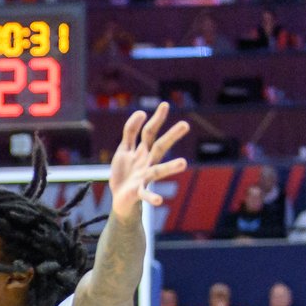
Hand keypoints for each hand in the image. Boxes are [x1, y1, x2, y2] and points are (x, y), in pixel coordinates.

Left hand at [110, 102, 188, 220]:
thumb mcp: (124, 149)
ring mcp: (144, 177)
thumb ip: (130, 131)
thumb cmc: (124, 173)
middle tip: (185, 125)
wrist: (120, 199)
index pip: (149, 132)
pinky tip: (160, 201)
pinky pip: (146, 194)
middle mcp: (147, 163)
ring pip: (158, 171)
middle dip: (171, 136)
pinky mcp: (138, 192)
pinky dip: (152, 197)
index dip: (155, 119)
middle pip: (159, 147)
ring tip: (184, 163)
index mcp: (142, 151)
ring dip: (170, 167)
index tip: (165, 104)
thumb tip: (142, 112)